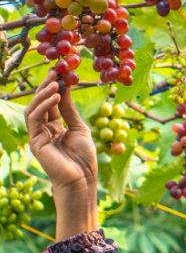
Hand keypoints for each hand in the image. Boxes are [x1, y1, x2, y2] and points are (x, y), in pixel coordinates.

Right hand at [25, 77, 99, 236]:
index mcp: (55, 127)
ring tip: (56, 83)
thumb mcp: (79, 128)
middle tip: (56, 71)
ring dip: (43, 94)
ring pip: (33, 109)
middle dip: (47, 86)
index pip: (50, 103)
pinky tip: (55, 98)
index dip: (55, 87)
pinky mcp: (35, 142)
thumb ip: (69, 110)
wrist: (82, 180)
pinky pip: (34, 119)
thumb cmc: (84, 158)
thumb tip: (64, 87)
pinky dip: (43, 106)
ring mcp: (38, 136)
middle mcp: (44, 130)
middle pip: (40, 103)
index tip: (61, 72)